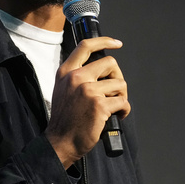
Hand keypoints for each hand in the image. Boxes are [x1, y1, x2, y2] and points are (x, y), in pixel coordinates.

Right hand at [46, 36, 130, 167]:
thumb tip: (102, 70)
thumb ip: (77, 77)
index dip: (104, 41)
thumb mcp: (63, 90)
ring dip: (121, 97)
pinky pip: (123, 101)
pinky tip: (117, 116)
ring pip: (119, 84)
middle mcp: (76, 78)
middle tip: (115, 92)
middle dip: (118, 77)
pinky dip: (124, 110)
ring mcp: (88, 91)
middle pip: (110, 63)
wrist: (60, 142)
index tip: (117, 43)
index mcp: (66, 72)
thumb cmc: (65, 120)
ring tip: (114, 108)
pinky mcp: (100, 105)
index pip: (85, 46)